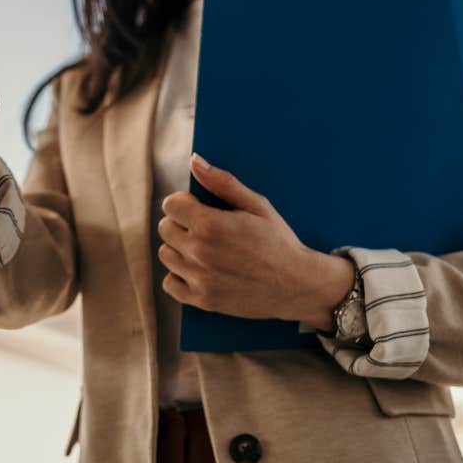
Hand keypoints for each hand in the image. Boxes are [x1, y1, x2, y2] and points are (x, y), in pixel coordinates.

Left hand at [157, 153, 355, 326]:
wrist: (298, 285)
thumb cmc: (279, 241)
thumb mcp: (257, 205)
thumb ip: (222, 182)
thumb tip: (195, 161)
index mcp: (210, 225)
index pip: (170, 205)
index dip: (184, 203)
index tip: (199, 208)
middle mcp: (199, 252)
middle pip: (165, 229)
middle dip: (181, 224)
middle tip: (205, 229)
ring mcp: (199, 279)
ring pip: (166, 255)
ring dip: (179, 249)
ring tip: (204, 249)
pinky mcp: (202, 300)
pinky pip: (169, 283)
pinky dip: (179, 276)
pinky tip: (199, 270)